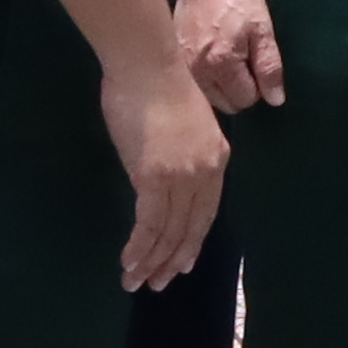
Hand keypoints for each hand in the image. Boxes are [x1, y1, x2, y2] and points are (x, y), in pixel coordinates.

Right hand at [104, 55, 228, 290]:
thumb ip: (181, 153)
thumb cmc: (157, 84)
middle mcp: (205, 172)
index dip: (193, 240)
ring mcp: (181, 177)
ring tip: (136, 282)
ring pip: (168, 231)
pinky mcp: (154, 178)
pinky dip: (139, 247)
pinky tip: (129, 262)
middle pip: (191, 228)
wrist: (147, 64)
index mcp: (217, 158)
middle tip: (158, 284)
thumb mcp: (184, 123)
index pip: (207, 211)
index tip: (181, 262)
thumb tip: (163, 175)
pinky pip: (149, 223)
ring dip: (150, 261)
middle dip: (172, 260)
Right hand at [172, 0, 285, 112]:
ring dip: (223, 86)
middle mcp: (197, 70)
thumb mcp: (262, 30)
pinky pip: (196, 83)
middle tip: (246, 61)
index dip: (258, 86)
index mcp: (221, 63)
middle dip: (240, 90)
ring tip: (230, 57)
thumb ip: (269, 67)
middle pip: (225, 104)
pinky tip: (213, 54)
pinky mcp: (175, 56)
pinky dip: (208, 77)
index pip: (245, 99)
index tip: (257, 63)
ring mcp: (182, 64)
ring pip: (209, 97)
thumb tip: (275, 100)